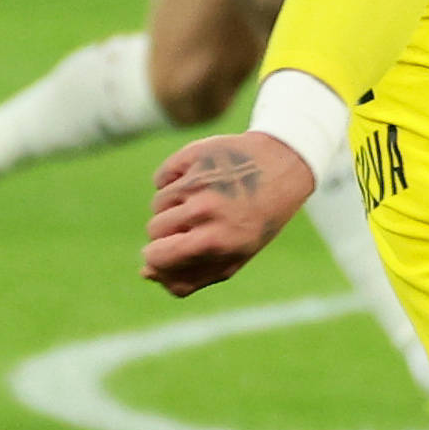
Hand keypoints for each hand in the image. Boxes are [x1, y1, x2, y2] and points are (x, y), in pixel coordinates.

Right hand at [141, 134, 314, 297]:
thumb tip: (146, 273)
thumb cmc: (254, 222)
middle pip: (154, 229)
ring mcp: (200, 180)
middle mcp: (207, 210)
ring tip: (205, 200)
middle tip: (197, 223)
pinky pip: (161, 177)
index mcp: (217, 242)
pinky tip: (201, 179)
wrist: (282, 168)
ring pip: (157, 203)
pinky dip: (173, 180)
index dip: (155, 258)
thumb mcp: (233, 257)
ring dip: (173, 205)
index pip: (157, 257)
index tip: (165, 253)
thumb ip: (190, 275)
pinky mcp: (193, 154)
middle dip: (167, 230)